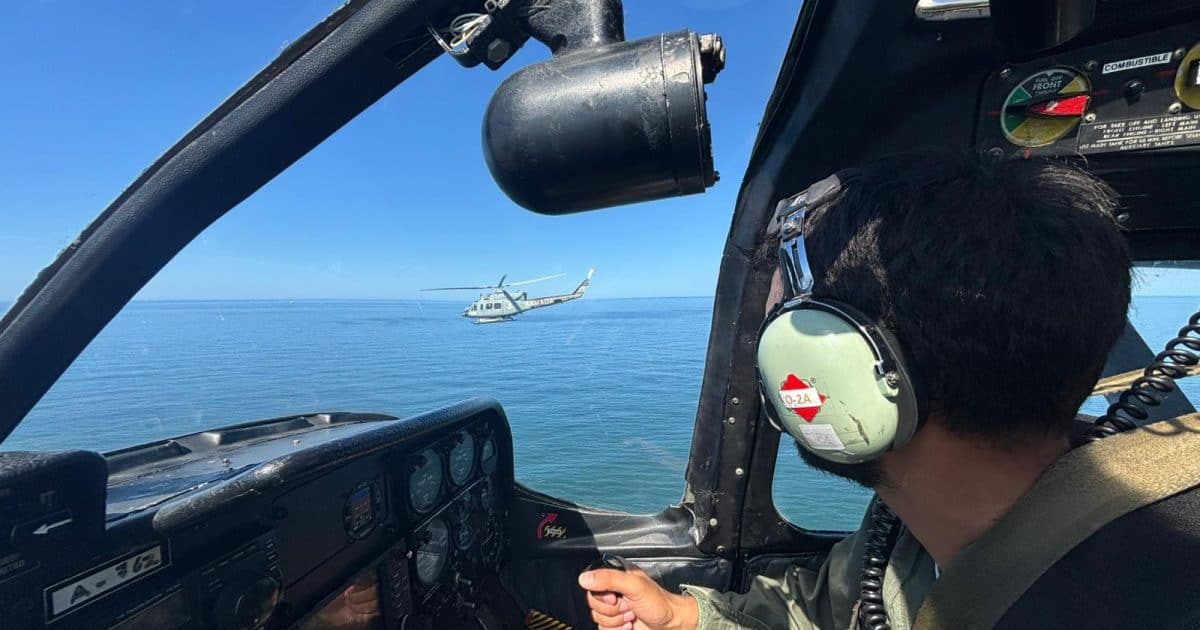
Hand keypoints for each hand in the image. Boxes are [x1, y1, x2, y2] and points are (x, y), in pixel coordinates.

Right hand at [578, 566, 698, 629]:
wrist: (671, 624)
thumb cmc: (659, 603)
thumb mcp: (635, 586)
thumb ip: (609, 579)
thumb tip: (584, 578)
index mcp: (617, 575)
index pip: (592, 582)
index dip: (601, 594)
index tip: (615, 597)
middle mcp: (613, 590)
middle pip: (593, 602)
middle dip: (612, 609)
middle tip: (628, 606)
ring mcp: (614, 608)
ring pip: (597, 617)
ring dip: (616, 621)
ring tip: (632, 615)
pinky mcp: (615, 623)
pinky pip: (602, 628)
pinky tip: (629, 625)